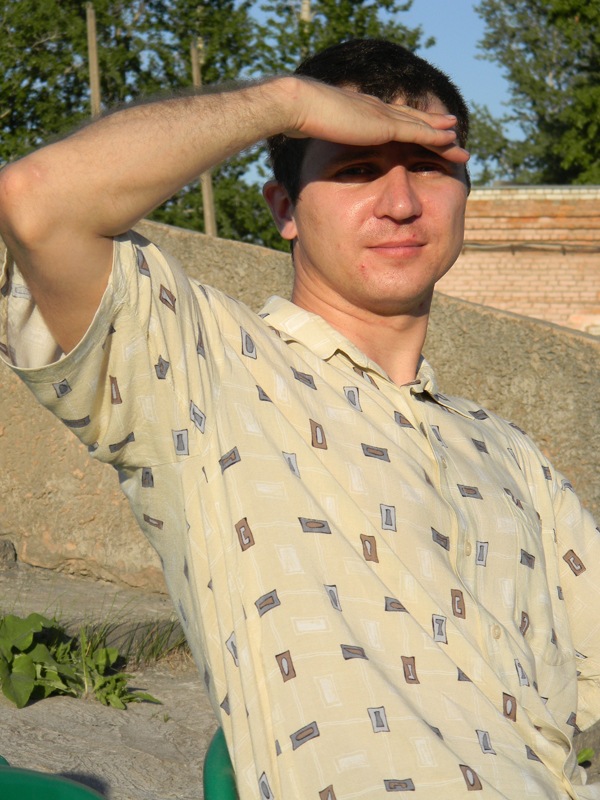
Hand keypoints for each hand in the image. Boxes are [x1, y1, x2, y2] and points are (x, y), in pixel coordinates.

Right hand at [282, 77, 468, 163]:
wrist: (301, 106)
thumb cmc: (301, 122)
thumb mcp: (320, 136)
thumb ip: (329, 145)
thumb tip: (322, 159)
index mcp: (363, 114)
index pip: (393, 120)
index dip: (409, 125)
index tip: (421, 131)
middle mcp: (378, 111)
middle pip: (413, 120)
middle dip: (433, 126)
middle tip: (452, 131)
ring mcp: (384, 116)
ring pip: (422, 125)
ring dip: (442, 132)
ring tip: (459, 137)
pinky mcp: (386, 126)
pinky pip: (419, 132)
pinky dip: (436, 136)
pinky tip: (452, 139)